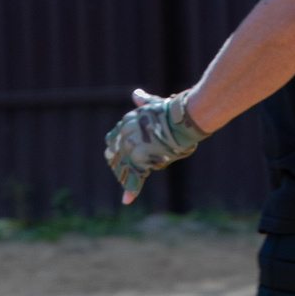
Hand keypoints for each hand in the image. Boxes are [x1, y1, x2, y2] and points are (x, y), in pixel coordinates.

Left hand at [104, 89, 208, 203]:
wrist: (182, 118)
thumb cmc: (172, 111)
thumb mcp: (154, 104)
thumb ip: (143, 102)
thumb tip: (136, 94)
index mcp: (125, 123)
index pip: (112, 140)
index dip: (116, 151)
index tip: (115, 158)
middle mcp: (124, 136)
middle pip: (115, 157)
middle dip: (119, 166)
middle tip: (121, 175)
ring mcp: (131, 148)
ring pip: (124, 169)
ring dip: (126, 179)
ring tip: (127, 190)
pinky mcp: (139, 159)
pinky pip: (134, 178)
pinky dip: (131, 191)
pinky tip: (126, 200)